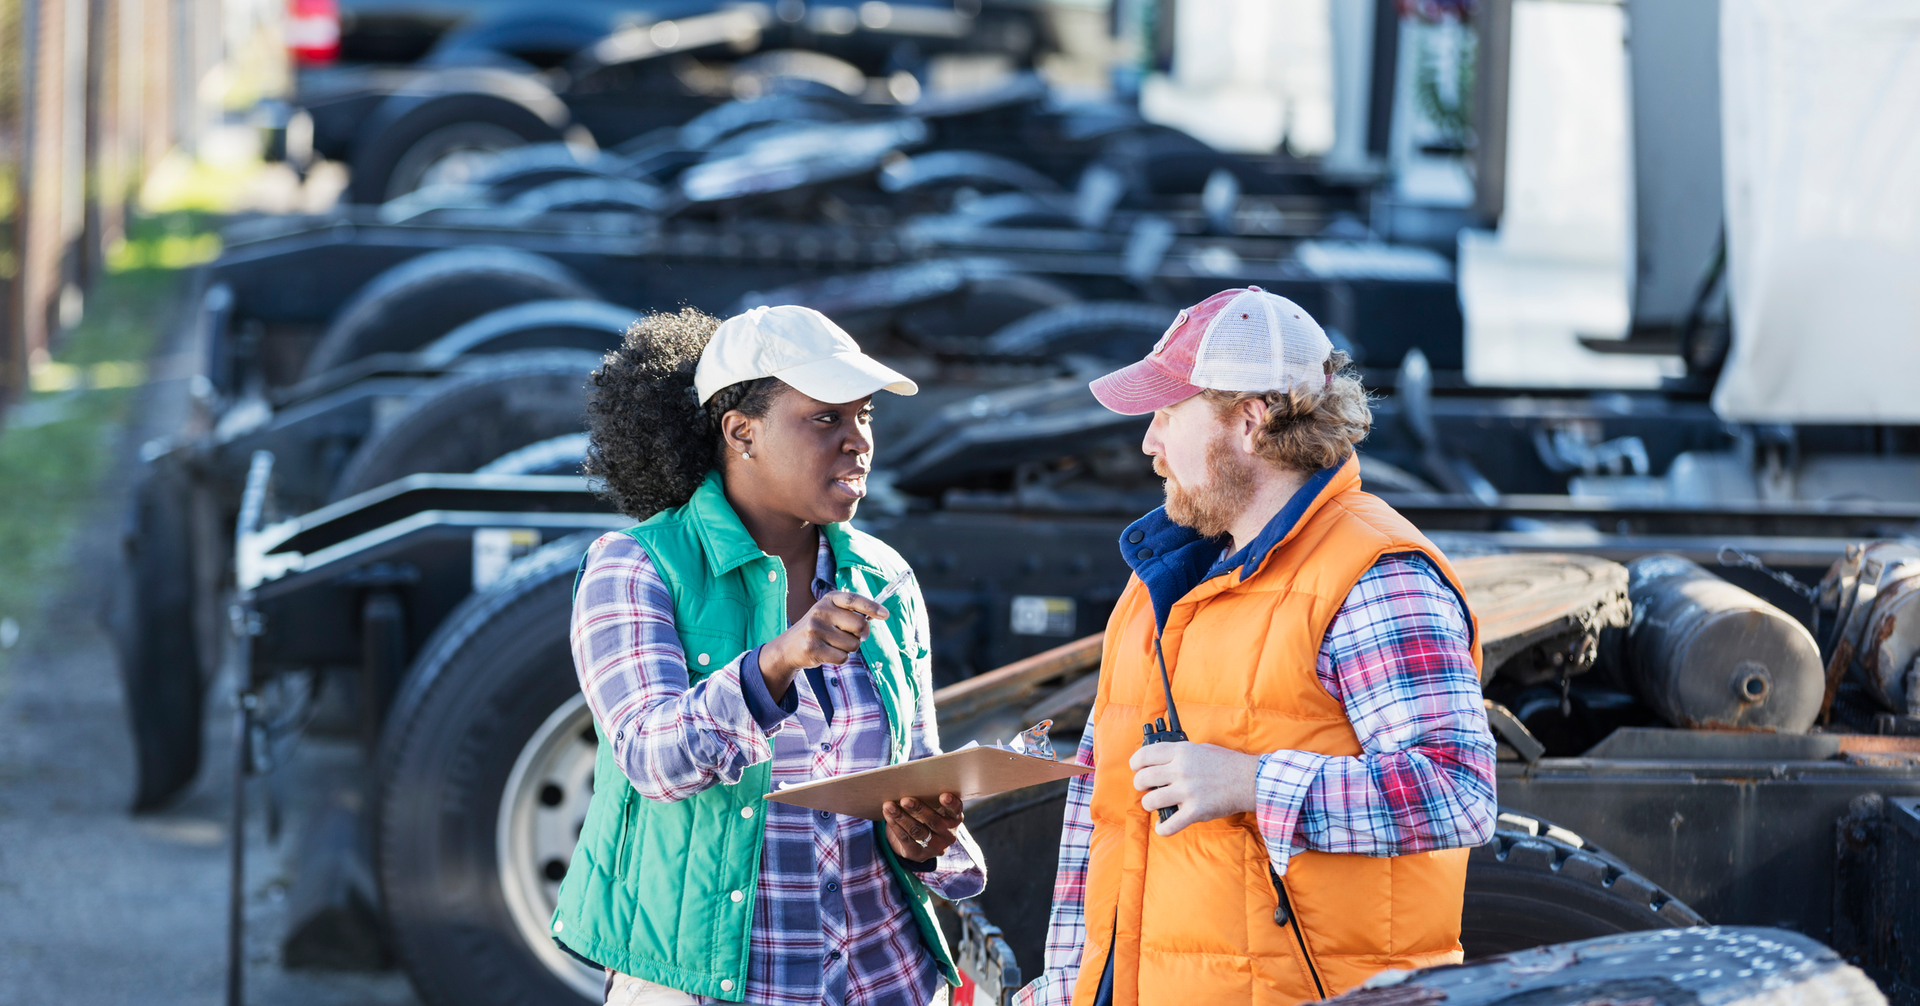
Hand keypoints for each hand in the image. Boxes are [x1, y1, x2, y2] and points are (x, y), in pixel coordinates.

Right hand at [759, 591, 886, 695]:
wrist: (789, 647)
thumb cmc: (819, 629)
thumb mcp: (831, 613)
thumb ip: (853, 613)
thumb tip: (879, 615)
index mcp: (829, 599)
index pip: (854, 599)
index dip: (872, 607)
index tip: (885, 614)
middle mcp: (821, 611)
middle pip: (860, 625)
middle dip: (861, 635)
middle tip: (851, 636)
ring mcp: (815, 629)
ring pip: (853, 644)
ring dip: (848, 648)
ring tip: (833, 644)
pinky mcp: (813, 648)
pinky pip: (842, 657)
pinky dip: (840, 658)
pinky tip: (827, 653)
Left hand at [882, 792, 963, 861]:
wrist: (918, 842)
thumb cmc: (926, 814)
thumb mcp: (933, 807)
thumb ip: (929, 798)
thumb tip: (910, 782)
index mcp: (955, 819)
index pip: (956, 810)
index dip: (951, 803)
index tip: (944, 796)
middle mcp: (948, 835)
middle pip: (934, 821)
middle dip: (918, 809)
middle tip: (905, 799)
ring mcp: (935, 847)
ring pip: (917, 831)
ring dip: (901, 817)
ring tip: (889, 806)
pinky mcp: (918, 854)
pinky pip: (905, 839)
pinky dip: (895, 826)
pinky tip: (888, 816)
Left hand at [1129, 741, 1259, 835]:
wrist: (1250, 781)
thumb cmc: (1227, 764)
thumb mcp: (1201, 748)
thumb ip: (1180, 754)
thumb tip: (1161, 762)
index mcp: (1181, 752)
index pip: (1145, 755)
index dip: (1136, 763)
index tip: (1136, 768)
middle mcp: (1181, 770)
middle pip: (1143, 779)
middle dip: (1140, 785)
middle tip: (1146, 788)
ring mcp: (1188, 791)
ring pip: (1150, 801)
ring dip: (1150, 805)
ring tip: (1156, 804)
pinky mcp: (1195, 811)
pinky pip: (1169, 825)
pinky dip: (1163, 829)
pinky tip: (1163, 827)